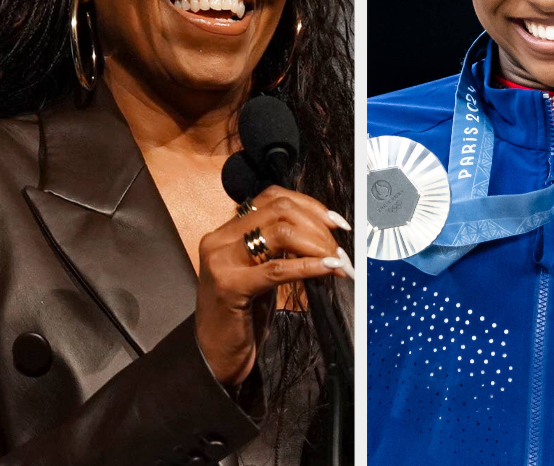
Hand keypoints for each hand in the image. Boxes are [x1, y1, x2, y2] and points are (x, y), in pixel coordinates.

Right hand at [195, 186, 352, 387]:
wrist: (214, 354)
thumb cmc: (242, 312)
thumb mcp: (259, 270)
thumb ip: (279, 246)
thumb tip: (322, 229)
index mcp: (227, 231)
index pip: (273, 198)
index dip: (309, 206)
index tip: (336, 222)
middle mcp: (220, 240)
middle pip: (281, 211)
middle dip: (318, 226)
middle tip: (339, 249)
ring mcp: (221, 262)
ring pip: (282, 233)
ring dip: (318, 245)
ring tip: (338, 261)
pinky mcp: (229, 287)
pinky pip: (278, 269)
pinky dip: (309, 266)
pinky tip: (328, 270)